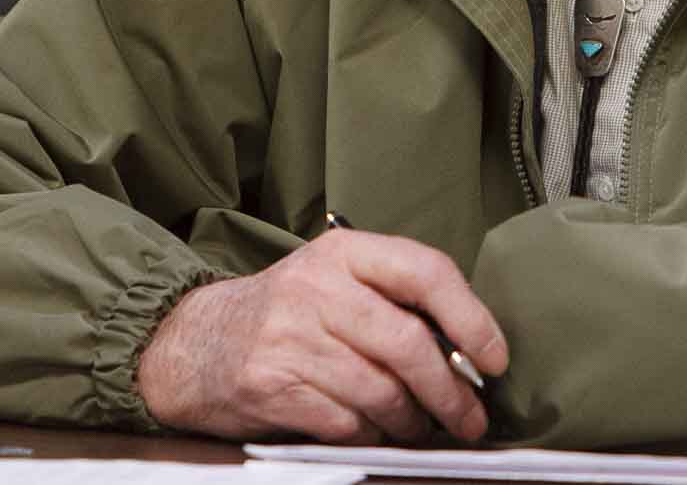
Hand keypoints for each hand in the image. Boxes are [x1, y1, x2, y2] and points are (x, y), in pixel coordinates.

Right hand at [135, 229, 506, 444]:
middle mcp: (317, 287)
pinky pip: (346, 422)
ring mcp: (291, 336)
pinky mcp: (272, 385)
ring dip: (412, 421)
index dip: (471, 317)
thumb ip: (391, 300)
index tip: (494, 357)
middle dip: (450, 392)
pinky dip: (368, 435)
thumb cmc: (282, 313)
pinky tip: (370, 431)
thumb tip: (468, 352)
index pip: (425, 270)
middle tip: (469, 417)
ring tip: (418, 427)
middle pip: (409, 344)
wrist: (192, 342)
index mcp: (342, 252)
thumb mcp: (331, 280)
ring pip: (382, 391)